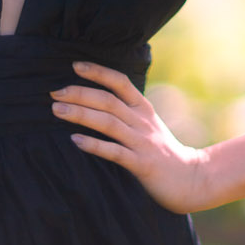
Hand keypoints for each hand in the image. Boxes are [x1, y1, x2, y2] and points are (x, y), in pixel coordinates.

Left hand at [51, 61, 212, 213]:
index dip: (98, 72)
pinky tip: (75, 141)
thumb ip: (126, 113)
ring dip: (81, 115)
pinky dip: (95, 145)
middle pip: (108, 101)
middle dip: (80, 94)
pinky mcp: (142, 165)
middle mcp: (142, 122)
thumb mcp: (147, 126)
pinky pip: (115, 153)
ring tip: (57, 111)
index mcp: (143, 110)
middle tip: (54, 91)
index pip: (120, 83)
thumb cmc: (163, 152)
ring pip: (109, 123)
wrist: (191, 179)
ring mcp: (143, 143)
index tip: (75, 65)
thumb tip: (93, 101)